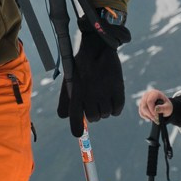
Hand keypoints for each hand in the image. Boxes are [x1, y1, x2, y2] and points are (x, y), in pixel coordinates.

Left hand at [58, 14, 125, 135]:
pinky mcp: (117, 88)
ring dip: (105, 108)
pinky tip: (112, 99)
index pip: (74, 118)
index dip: (76, 129)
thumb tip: (63, 117)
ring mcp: (104, 92)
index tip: (78, 134)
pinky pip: (117, 110)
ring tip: (103, 95)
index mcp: (75, 92)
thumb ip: (64, 100)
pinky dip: (115, 108)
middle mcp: (89, 94)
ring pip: (105, 114)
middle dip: (94, 112)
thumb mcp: (68, 80)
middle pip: (94, 118)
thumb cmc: (81, 66)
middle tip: (95, 100)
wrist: (97, 47)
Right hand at [135, 88, 172, 122]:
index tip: (157, 116)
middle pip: (144, 106)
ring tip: (155, 120)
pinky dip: (145, 117)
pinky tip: (151, 118)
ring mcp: (143, 99)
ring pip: (142, 109)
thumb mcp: (168, 107)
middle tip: (156, 120)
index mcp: (155, 93)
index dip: (152, 110)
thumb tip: (155, 109)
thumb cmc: (167, 106)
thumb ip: (163, 108)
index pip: (150, 101)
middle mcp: (147, 95)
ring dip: (148, 116)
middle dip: (150, 114)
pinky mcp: (141, 105)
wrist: (165, 107)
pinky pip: (141, 112)